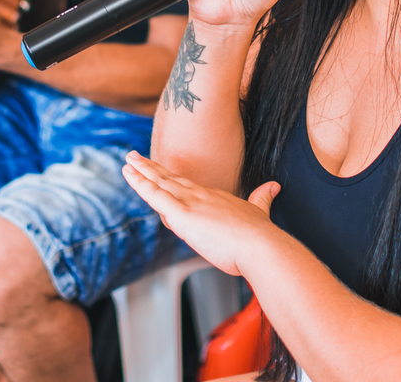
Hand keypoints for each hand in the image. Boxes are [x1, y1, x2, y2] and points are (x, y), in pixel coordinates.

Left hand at [123, 151, 279, 275]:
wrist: (260, 245)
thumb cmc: (259, 235)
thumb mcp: (259, 211)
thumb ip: (262, 197)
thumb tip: (273, 187)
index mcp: (213, 197)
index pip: (184, 186)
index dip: (169, 176)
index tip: (157, 168)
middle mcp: (199, 195)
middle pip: (168, 179)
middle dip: (150, 168)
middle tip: (134, 156)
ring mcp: (190, 203)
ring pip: (158, 184)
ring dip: (140, 172)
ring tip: (127, 161)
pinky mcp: (182, 214)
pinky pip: (155, 196)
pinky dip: (141, 185)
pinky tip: (131, 177)